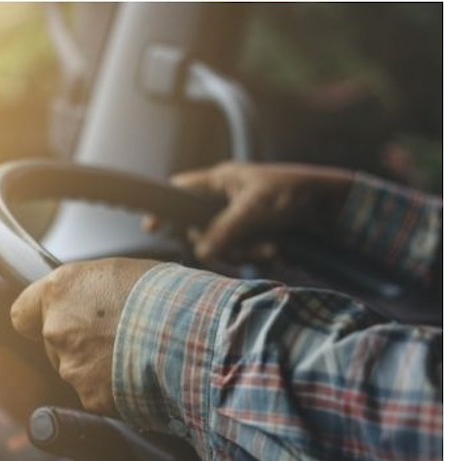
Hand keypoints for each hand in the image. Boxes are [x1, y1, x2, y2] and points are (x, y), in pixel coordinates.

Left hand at [10, 258, 159, 414]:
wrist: (193, 334)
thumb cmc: (166, 295)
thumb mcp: (120, 273)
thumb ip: (89, 290)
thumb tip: (89, 300)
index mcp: (60, 291)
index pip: (22, 313)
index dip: (38, 319)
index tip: (51, 321)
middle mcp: (57, 329)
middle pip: (54, 344)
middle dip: (80, 343)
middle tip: (117, 336)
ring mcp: (72, 367)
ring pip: (77, 371)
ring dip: (99, 367)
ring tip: (136, 354)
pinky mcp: (91, 398)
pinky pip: (98, 395)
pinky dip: (116, 390)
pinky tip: (141, 375)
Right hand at [143, 161, 353, 262]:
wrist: (336, 206)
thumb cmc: (294, 192)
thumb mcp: (253, 209)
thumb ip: (223, 230)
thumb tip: (199, 251)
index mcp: (220, 179)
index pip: (180, 190)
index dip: (163, 208)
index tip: (150, 227)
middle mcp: (225, 198)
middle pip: (199, 228)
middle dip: (219, 243)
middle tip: (240, 247)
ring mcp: (239, 218)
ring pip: (221, 245)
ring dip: (243, 251)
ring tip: (270, 247)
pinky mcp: (255, 234)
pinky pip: (241, 251)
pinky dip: (256, 254)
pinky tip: (277, 249)